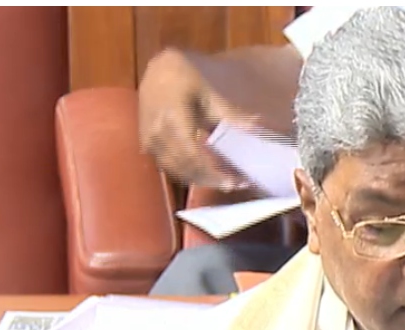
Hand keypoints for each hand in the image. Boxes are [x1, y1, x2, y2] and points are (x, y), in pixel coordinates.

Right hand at [138, 48, 250, 189]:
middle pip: (185, 168)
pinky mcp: (148, 146)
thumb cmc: (184, 78)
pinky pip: (169, 166)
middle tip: (236, 184)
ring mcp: (149, 141)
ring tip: (225, 180)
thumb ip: (230, 114)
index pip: (193, 156)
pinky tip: (207, 172)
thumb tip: (257, 127)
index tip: (234, 181)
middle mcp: (157, 134)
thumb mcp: (209, 93)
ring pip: (176, 172)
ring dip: (201, 179)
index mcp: (173, 119)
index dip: (213, 173)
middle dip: (211, 180)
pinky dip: (189, 173)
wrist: (157, 70)